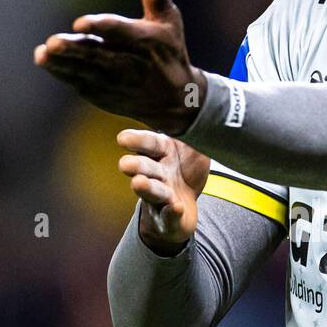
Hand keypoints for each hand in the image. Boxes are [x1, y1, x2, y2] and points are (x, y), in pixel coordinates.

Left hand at [34, 0, 205, 134]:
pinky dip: (62, 72)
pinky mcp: (102, 93)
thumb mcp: (169, 20)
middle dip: (74, 49)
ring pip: (84, 71)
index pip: (120, 32)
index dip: (100, 27)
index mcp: (144, 42)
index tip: (80, 22)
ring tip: (42, 54)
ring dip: (62, 63)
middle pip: (97, 55)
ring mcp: (113, 82)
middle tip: (53, 42)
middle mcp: (128, 64)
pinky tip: (45, 61)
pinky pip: (78, 82)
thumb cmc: (169, 51)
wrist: (174, 101)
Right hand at [117, 128, 210, 252]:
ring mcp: (161, 197)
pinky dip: (172, 213)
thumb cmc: (186, 170)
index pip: (150, 144)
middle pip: (145, 168)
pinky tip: (175, 207)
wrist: (185, 206)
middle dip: (136, 165)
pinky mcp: (170, 218)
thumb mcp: (197, 148)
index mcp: (163, 153)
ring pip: (154, 192)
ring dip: (147, 188)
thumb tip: (203, 107)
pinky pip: (170, 216)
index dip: (137, 141)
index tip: (123, 138)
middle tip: (124, 163)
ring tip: (138, 183)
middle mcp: (158, 174)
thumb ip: (198, 132)